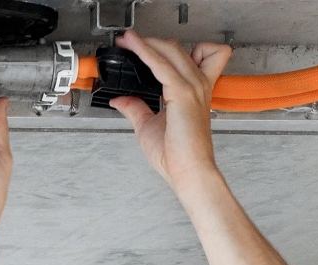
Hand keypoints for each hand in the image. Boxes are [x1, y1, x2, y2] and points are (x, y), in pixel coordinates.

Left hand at [108, 32, 230, 189]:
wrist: (189, 171)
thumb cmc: (177, 156)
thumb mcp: (148, 126)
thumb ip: (136, 108)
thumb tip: (121, 99)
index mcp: (194, 91)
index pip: (187, 56)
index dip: (163, 47)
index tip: (138, 45)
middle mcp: (197, 85)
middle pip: (176, 49)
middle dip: (150, 41)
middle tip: (127, 41)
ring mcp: (193, 87)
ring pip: (170, 51)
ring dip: (146, 43)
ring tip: (127, 40)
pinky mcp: (183, 94)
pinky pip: (161, 65)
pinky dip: (146, 53)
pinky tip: (134, 49)